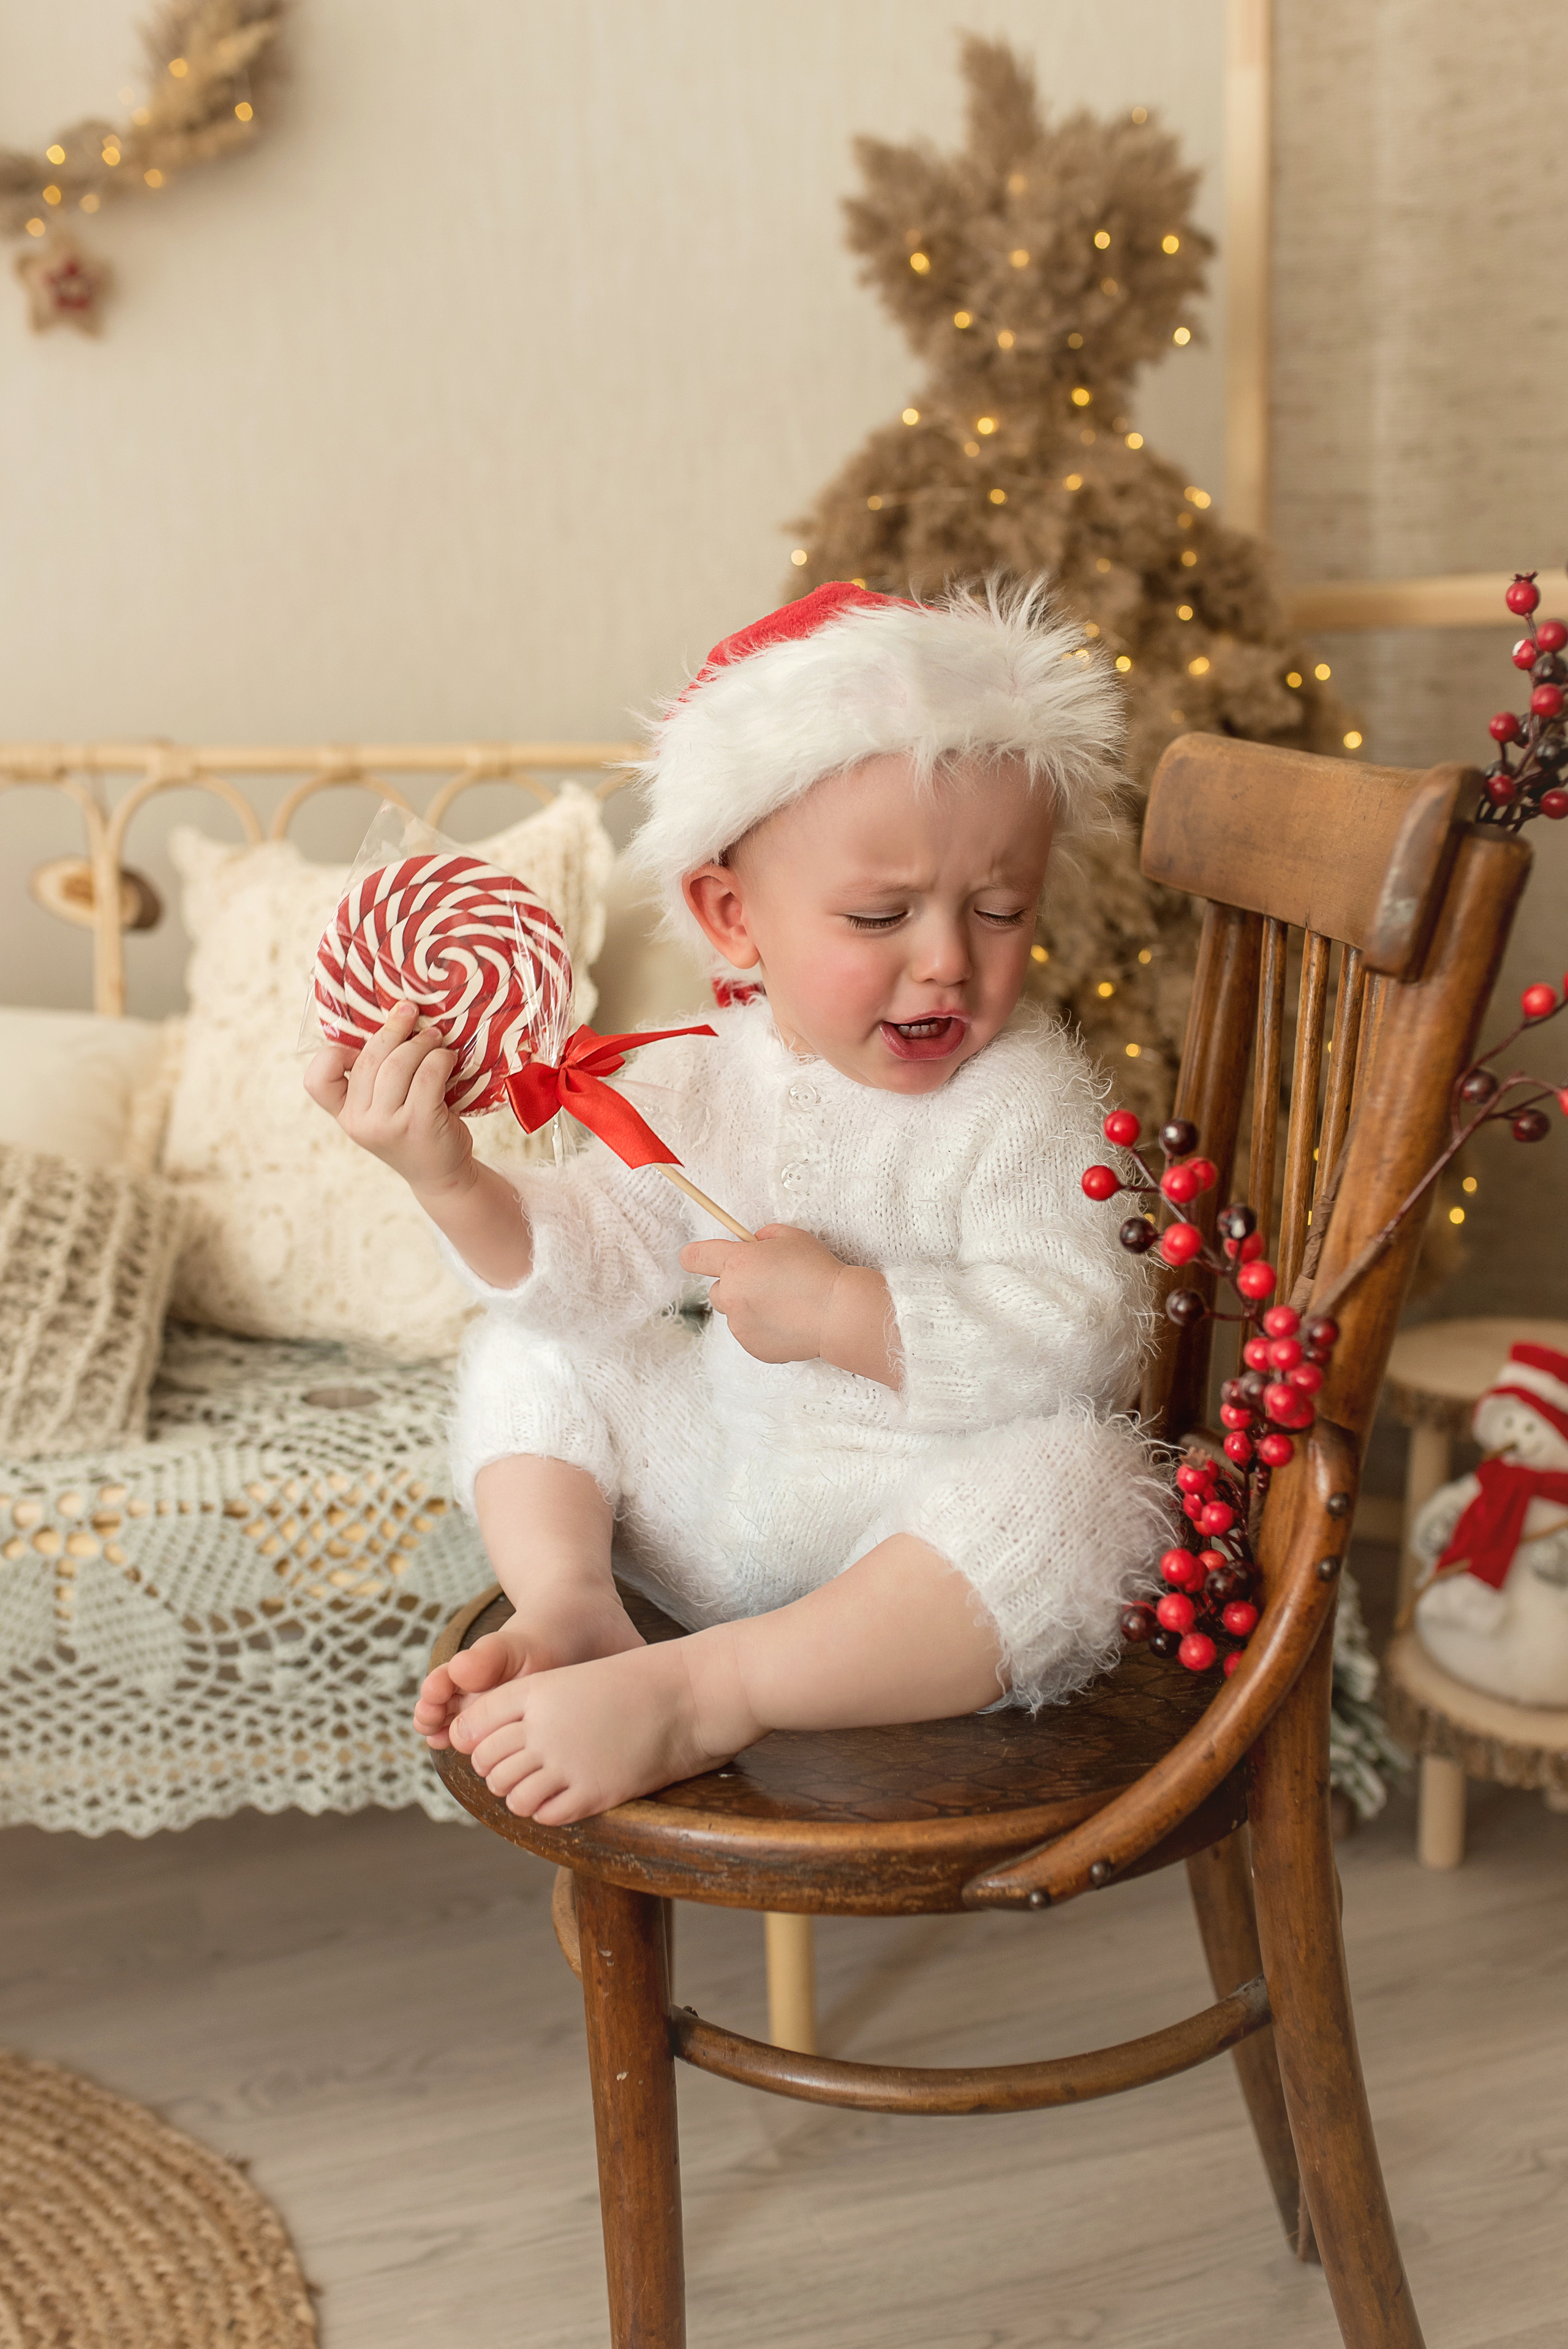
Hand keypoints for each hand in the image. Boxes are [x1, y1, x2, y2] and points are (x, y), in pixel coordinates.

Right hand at [304, 1001, 472, 1199]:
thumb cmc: (413, 1128)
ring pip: (398, 1064)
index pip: (316, 1081)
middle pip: (368, 1059)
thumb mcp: (383, 1107)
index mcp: (345, 1114)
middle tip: (412, 1013)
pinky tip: (448, 1059)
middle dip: (393, 1029)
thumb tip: (391, 1015)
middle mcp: (359, 1122)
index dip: (331, 1055)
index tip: (358, 1045)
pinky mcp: (419, 1124)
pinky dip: (439, 1059)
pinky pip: (427, 1076)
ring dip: (421, 1043)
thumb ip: (376, 1076)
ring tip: (435, 1038)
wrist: (440, 1173)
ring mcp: (387, 1125)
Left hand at [679, 1222, 845, 1364]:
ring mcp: (740, 1325)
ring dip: (749, 1309)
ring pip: (734, 1314)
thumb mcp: (791, 1237)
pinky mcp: (753, 1347)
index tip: (702, 1258)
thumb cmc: (817, 1271)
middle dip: (735, 1285)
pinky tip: (788, 1322)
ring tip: (784, 1305)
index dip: (696, 1256)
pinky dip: (762, 1329)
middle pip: (716, 1289)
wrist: (838, 1313)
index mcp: (737, 1263)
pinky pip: (749, 1335)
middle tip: (764, 1283)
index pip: (693, 1257)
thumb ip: (764, 1236)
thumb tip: (754, 1243)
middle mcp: (732, 1295)